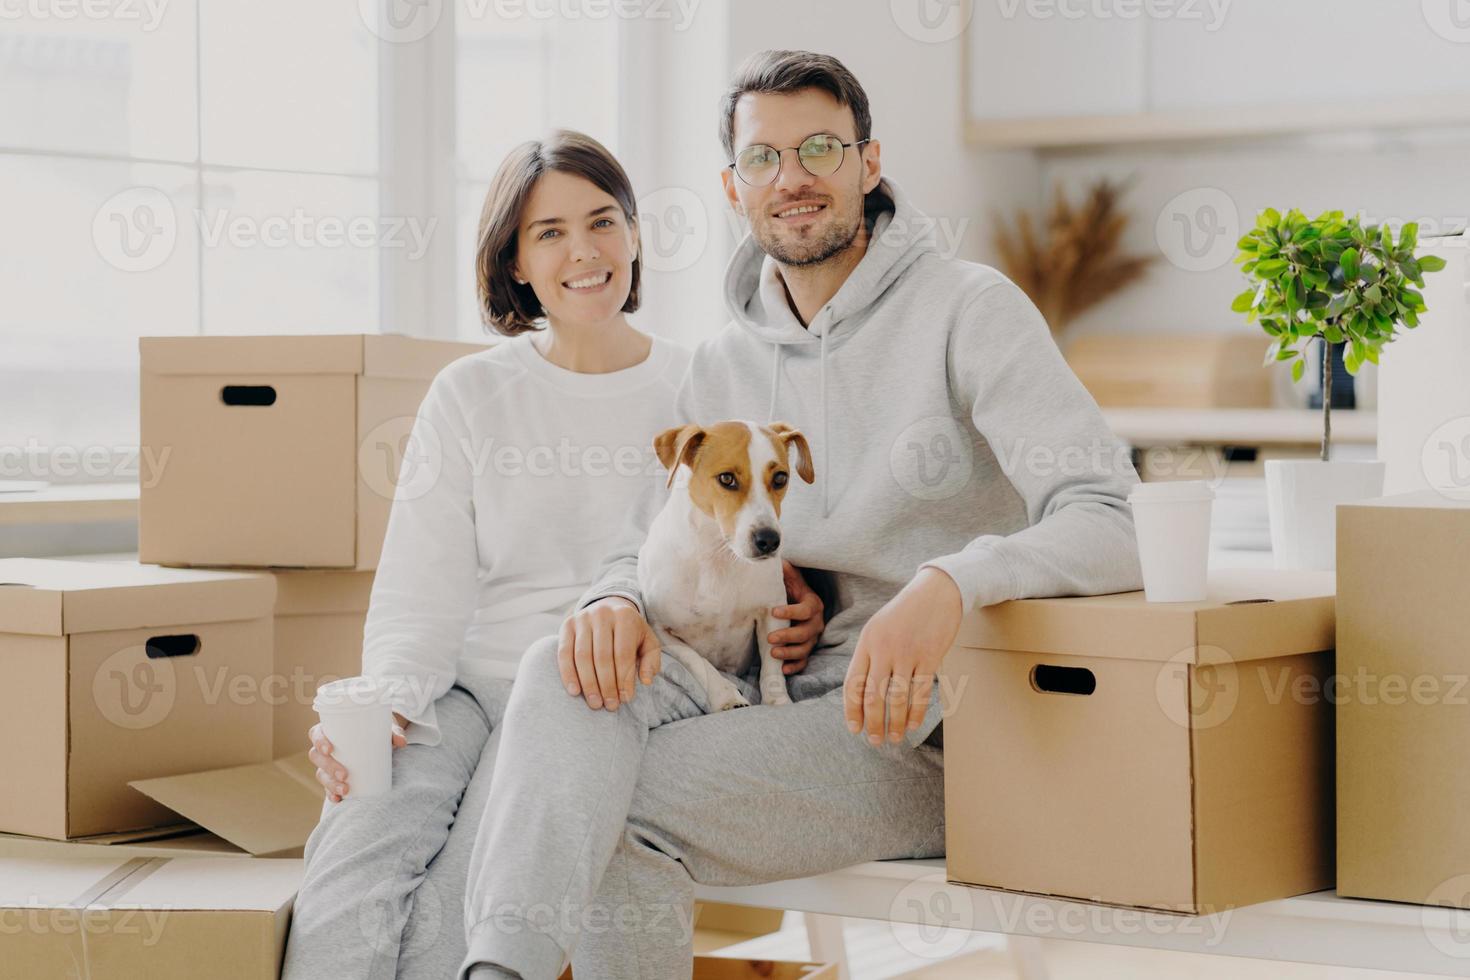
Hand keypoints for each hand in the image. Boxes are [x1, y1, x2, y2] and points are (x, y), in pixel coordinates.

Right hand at [309, 711, 407, 802]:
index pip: (316, 734)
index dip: (319, 741)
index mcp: (331, 730)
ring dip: (330, 783)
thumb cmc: (376, 730)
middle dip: (328, 767)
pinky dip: (331, 794)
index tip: (330, 749)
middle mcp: (325, 748)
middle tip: (344, 774)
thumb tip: (402, 742)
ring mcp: (327, 764)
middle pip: (316, 757)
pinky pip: (327, 787)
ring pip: (321, 774)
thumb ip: (394, 732)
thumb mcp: (384, 728)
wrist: (379, 740)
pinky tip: (338, 799)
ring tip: (345, 789)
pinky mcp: (334, 777)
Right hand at [558, 597, 661, 710]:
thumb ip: (651, 661)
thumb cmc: (631, 633)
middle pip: (602, 656)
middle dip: (606, 685)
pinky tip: (574, 691)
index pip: (623, 653)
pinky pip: (564, 653)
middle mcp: (602, 614)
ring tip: (595, 703)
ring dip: (588, 684)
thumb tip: (645, 681)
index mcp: (625, 617)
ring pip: (582, 656)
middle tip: (610, 705)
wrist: (608, 609)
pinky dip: (568, 674)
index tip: (626, 699)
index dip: (624, 679)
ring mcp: (582, 618)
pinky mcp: (567, 625)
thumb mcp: (648, 642)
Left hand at [767, 560, 824, 674]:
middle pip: (806, 633)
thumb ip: (785, 571)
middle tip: (770, 637)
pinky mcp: (806, 650)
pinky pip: (804, 661)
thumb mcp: (790, 579)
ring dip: (790, 653)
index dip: (791, 611)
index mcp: (813, 604)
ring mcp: (812, 638)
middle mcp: (816, 623)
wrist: (797, 604)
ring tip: (773, 653)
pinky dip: (795, 667)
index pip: (805, 609)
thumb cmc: (790, 591)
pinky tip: (782, 669)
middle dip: (788, 636)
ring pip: (805, 649)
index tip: (773, 611)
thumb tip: (777, 560)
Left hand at [845, 568, 963, 745]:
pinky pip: (921, 692)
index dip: (852, 710)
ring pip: (898, 698)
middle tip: (875, 740)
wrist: (937, 591)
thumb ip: (870, 656)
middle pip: (873, 695)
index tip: (854, 728)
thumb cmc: (906, 612)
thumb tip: (862, 692)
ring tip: (895, 737)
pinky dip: (916, 712)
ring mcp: (907, 652)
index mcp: (866, 642)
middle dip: (872, 723)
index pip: (853, 683)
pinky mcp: (930, 656)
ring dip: (895, 723)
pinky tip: (913, 724)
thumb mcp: (878, 627)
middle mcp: (884, 648)